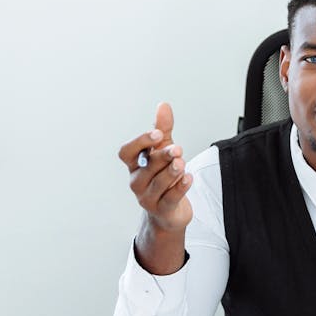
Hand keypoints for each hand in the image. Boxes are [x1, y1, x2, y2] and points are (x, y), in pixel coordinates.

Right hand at [118, 102, 192, 240]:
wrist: (168, 210)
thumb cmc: (163, 175)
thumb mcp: (164, 149)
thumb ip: (163, 129)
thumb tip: (163, 105)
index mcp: (135, 164)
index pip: (126, 152)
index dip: (140, 142)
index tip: (157, 134)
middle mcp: (137, 181)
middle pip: (146, 167)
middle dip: (162, 157)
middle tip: (178, 149)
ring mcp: (147, 197)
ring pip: (158, 184)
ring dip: (171, 172)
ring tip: (182, 164)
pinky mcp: (162, 210)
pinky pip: (170, 198)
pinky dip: (180, 188)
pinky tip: (188, 178)